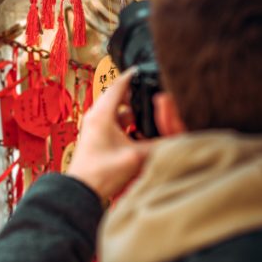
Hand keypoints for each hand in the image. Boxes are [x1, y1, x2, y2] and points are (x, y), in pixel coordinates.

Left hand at [66, 69, 154, 202]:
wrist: (81, 191)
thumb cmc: (103, 173)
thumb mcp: (137, 157)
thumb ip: (159, 145)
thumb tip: (180, 137)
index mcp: (102, 114)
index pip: (120, 84)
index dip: (134, 76)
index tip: (147, 69)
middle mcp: (96, 116)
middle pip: (120, 97)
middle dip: (138, 98)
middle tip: (155, 100)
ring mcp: (95, 127)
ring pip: (118, 112)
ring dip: (133, 115)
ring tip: (150, 121)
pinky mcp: (96, 138)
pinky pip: (114, 124)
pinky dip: (127, 126)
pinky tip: (140, 138)